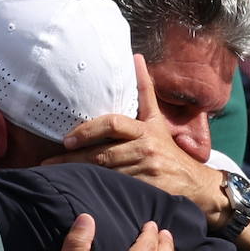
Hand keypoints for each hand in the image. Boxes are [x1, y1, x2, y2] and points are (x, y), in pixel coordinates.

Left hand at [44, 56, 226, 225]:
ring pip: (107, 173)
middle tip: (49, 162)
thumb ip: (144, 92)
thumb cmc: (170, 150)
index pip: (112, 124)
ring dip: (82, 176)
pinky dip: (100, 191)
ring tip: (59, 177)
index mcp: (145, 129)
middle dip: (73, 159)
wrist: (200, 185)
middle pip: (103, 153)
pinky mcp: (151, 191)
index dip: (87, 130)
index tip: (66, 139)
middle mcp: (147, 148)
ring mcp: (149, 171)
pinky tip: (82, 193)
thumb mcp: (157, 120)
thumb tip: (136, 57)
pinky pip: (119, 190)